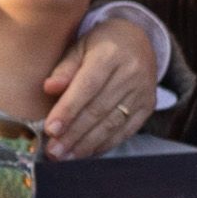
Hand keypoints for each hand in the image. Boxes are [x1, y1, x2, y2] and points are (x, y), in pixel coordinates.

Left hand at [41, 12, 160, 158]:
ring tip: (65, 156)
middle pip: (99, 109)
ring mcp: (143, 91)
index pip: (87, 86)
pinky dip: (105, 144)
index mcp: (110, 54)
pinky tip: (86, 152)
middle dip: (73, 134)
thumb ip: (65, 68)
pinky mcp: (148, 106)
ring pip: (112, 124)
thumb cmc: (101, 44)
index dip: (68, 110)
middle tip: (53, 151)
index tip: (50, 129)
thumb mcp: (80, 46)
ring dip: (86, 144)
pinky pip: (125, 130)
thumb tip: (48, 88)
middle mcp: (131, 73)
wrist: (140, 41)